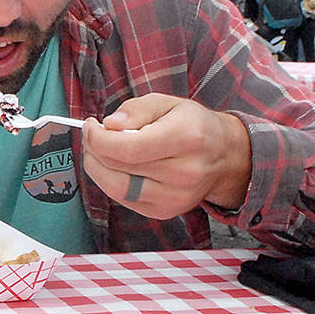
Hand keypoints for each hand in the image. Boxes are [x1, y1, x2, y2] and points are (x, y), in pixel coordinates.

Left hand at [81, 94, 251, 217]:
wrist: (224, 156)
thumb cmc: (191, 125)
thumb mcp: (167, 103)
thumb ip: (137, 109)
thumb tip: (109, 125)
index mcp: (186, 139)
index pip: (129, 148)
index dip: (99, 139)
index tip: (90, 126)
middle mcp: (184, 173)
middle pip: (119, 167)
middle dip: (95, 150)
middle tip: (92, 135)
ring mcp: (176, 197)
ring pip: (117, 188)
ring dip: (98, 168)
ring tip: (99, 151)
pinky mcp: (166, 211)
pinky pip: (124, 199)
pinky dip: (111, 182)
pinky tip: (116, 167)